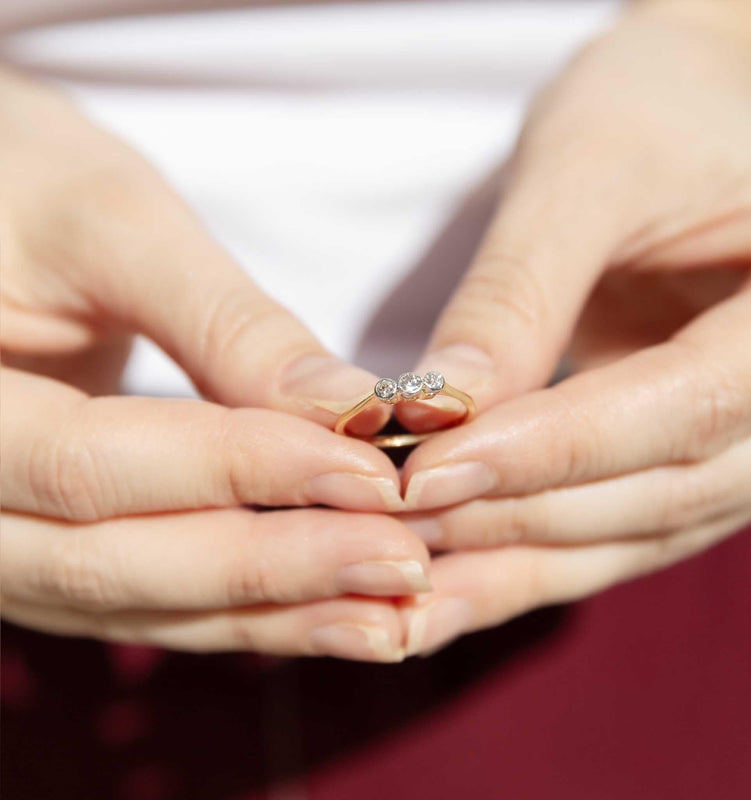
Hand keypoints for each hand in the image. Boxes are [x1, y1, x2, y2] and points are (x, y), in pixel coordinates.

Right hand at [0, 69, 427, 661]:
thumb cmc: (22, 181)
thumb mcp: (112, 225)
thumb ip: (225, 325)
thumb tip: (352, 411)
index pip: (90, 466)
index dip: (242, 472)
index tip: (374, 475)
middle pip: (111, 564)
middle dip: (272, 569)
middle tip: (402, 564)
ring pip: (135, 602)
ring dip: (271, 615)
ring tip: (389, 612)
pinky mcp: (47, 542)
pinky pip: (145, 595)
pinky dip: (241, 611)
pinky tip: (332, 610)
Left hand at [396, 5, 750, 654]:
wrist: (687, 117)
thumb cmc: (654, 112)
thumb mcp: (586, 173)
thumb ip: (518, 293)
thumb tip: (434, 412)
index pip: (687, 406)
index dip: (552, 451)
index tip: (426, 472)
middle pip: (662, 493)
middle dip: (518, 518)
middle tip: (391, 530)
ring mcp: (748, 445)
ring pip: (631, 534)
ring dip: (512, 564)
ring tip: (402, 584)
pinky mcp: (683, 461)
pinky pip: (607, 529)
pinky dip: (524, 560)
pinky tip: (446, 581)